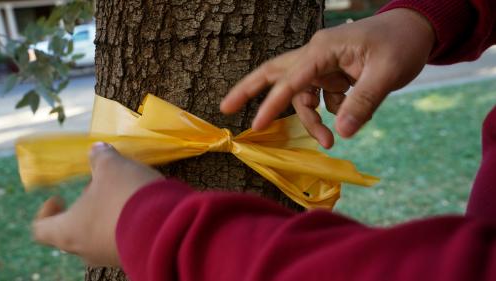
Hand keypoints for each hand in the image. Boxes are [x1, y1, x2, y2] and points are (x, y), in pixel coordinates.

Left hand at [32, 142, 162, 265]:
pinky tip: (141, 207)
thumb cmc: (125, 196)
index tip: (59, 196)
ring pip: (100, 237)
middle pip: (74, 232)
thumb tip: (97, 150)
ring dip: (107, 217)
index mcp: (69, 231)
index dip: (47, 212)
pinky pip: (123, 240)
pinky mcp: (134, 256)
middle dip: (85, 209)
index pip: (42, 229)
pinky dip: (126, 225)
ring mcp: (110, 256)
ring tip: (124, 194)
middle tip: (99, 188)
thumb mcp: (112, 167)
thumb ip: (101, 157)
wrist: (166, 225)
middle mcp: (86, 249)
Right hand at [221, 8, 435, 146]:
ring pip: (301, 95)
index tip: (256, 124)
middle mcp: (316, 55)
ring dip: (310, 119)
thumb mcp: (387, 74)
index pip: (291, 79)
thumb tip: (342, 135)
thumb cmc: (401, 45)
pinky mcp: (331, 74)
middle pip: (274, 73)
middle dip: (249, 90)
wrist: (415, 31)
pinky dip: (329, 112)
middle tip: (225, 108)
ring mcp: (323, 65)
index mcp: (324, 49)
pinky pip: (320, 98)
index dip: (272, 104)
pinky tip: (350, 115)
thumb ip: (363, 103)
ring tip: (328, 141)